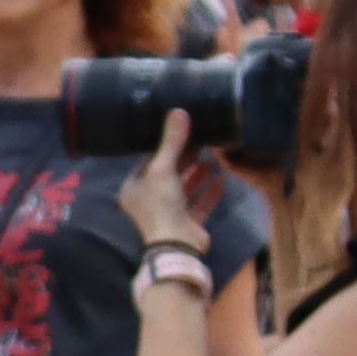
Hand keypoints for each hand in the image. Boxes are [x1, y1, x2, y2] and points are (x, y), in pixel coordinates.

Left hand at [112, 113, 221, 257]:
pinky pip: (200, 204)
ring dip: (197, 175)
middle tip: (200, 141)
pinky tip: (222, 179)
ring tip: (211, 157)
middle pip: (168, 175)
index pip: (147, 163)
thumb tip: (179, 111)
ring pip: (185, 190)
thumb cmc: (161, 204)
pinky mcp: (188, 224)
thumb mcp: (163, 169)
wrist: (176, 244)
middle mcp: (148, 202)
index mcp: (134, 189)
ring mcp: (169, 215)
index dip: (163, 149)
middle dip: (184, 160)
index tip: (179, 134)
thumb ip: (172, 142)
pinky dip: (209, 192)